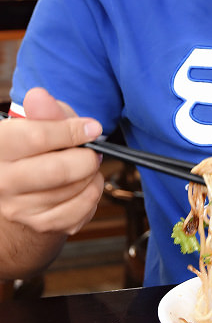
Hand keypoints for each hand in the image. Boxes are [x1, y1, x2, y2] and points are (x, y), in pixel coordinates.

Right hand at [0, 87, 104, 235]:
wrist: (24, 189)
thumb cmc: (35, 148)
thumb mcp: (38, 122)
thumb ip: (43, 110)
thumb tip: (39, 97)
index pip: (36, 138)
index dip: (71, 131)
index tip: (92, 128)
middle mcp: (2, 182)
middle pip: (58, 171)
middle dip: (86, 158)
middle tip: (91, 151)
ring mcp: (19, 208)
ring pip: (74, 190)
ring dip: (92, 175)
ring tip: (85, 166)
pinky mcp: (39, 225)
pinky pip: (81, 210)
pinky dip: (92, 194)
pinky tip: (84, 185)